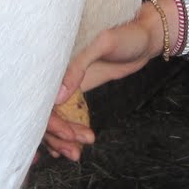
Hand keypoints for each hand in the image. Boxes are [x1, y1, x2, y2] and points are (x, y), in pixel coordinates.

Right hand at [40, 5, 165, 160]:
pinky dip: (65, 132)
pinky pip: (66, 113)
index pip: (42, 97)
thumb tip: (58, 96)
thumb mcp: (103, 44)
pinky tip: (69, 146)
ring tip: (76, 154)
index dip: (51, 120)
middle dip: (57, 136)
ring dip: (61, 138)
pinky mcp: (78, 89)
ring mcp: (67, 83)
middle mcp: (57, 73)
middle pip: (45, 111)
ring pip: (55, 115)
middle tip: (75, 152)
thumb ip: (79, 66)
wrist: (145, 37)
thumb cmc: (126, 35)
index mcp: (57, 60)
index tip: (68, 135)